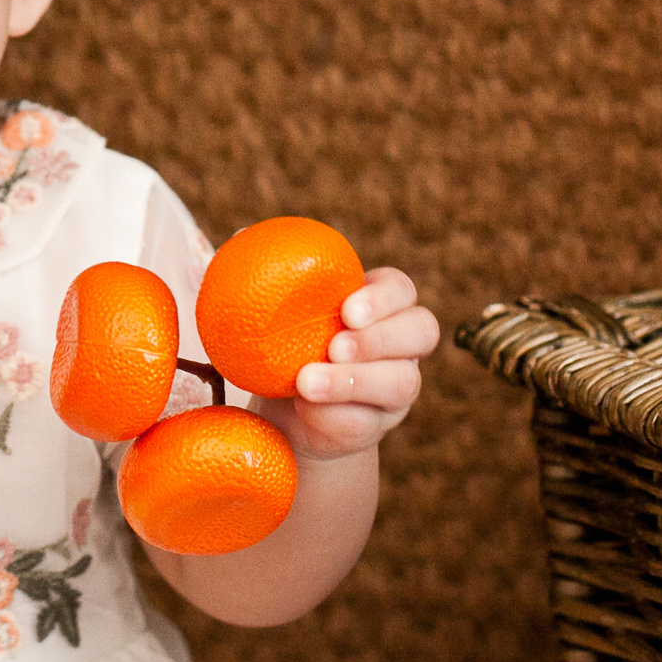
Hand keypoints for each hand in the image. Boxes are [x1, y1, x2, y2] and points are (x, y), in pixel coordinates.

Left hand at [270, 267, 437, 461]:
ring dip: (353, 382)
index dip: (384, 298)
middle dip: (381, 338)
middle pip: (422, 332)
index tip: (347, 309)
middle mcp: (399, 346)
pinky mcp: (374, 426)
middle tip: (335, 346)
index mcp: (379, 305)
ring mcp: (394, 389)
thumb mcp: (275, 311)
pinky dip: (333, 416)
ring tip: (306, 382)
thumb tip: (238, 235)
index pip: (401, 290)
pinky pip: (367, 423)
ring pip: (402, 383)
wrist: (281, 410)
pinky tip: (304, 409)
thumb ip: (267, 274)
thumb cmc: (283, 344)